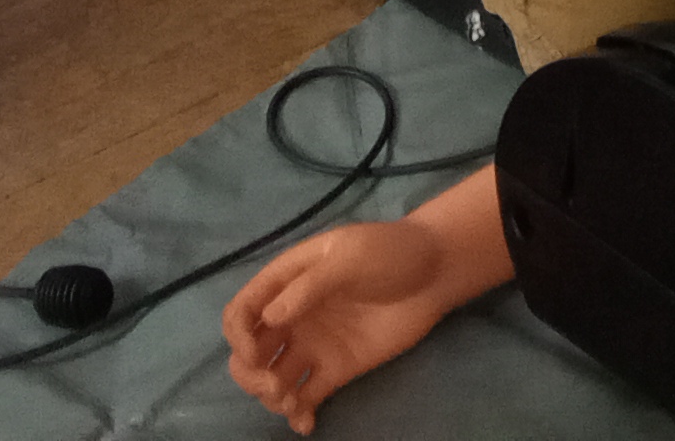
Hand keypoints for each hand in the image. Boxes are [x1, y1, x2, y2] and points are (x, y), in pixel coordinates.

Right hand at [226, 220, 470, 431]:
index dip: (238, 337)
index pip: (241, 312)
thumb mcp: (348, 257)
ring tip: (294, 403)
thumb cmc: (389, 251)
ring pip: (272, 379)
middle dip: (250, 375)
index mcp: (286, 282)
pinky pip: (306, 396)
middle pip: (249, 353)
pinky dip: (298, 414)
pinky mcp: (336, 368)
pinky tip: (307, 423)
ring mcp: (313, 344)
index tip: (257, 353)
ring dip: (271, 398)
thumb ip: (310, 286)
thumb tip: (270, 317)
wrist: (436, 272)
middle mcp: (292, 316)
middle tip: (275, 387)